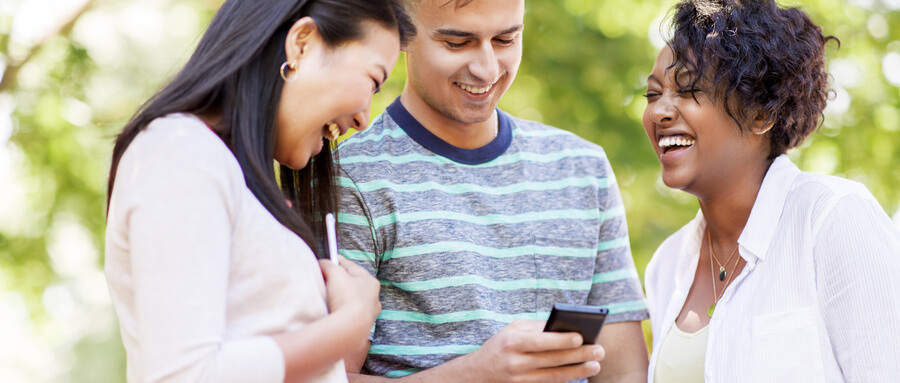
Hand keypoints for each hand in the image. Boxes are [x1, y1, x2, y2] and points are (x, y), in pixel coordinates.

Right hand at [319, 257, 381, 324]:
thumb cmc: (346, 297)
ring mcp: (368, 314)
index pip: (352, 267)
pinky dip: (342, 311)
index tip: (328, 260)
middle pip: (353, 284)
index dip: (338, 261)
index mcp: (370, 281)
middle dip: (340, 280)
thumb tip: (323, 263)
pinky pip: (350, 315)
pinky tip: (334, 312)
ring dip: (342, 297)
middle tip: (325, 278)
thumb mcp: (335, 273)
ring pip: (353, 301)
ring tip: (328, 297)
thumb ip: (328, 265)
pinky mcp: (361, 327)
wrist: (349, 329)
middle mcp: (373, 298)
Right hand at [465, 320, 604, 382]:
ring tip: (595, 365)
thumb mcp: (513, 330)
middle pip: (552, 359)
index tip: (580, 337)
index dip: (560, 340)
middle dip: (578, 355)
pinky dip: (566, 378)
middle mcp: (516, 362)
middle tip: (599, 350)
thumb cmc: (501, 345)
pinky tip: (580, 373)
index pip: (540, 341)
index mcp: (512, 342)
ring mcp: (520, 379)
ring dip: (577, 371)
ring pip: (554, 376)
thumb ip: (536, 328)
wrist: (478, 373)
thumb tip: (565, 328)